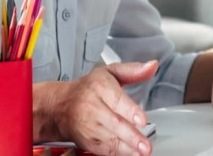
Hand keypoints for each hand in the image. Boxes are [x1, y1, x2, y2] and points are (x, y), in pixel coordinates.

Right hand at [41, 61, 157, 155]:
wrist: (60, 106)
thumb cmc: (89, 88)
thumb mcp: (110, 72)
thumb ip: (133, 70)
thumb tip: (152, 66)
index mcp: (100, 87)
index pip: (116, 99)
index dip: (130, 111)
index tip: (142, 120)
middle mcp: (92, 107)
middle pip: (114, 123)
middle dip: (131, 135)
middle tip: (145, 144)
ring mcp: (88, 126)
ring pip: (109, 139)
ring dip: (127, 148)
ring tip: (142, 152)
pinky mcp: (87, 141)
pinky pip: (103, 149)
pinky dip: (117, 153)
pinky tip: (131, 154)